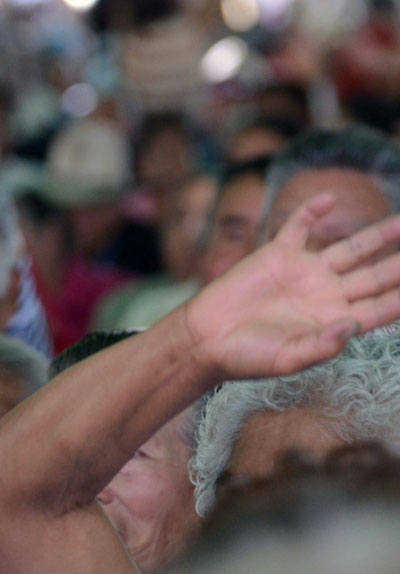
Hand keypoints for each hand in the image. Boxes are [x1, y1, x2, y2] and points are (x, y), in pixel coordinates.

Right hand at [184, 194, 399, 378]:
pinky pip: (299, 227)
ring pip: (350, 248)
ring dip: (378, 234)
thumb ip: (321, 346)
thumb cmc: (246, 357)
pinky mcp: (277, 254)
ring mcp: (304, 272)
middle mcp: (327, 294)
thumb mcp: (286, 360)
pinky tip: (329, 199)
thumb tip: (350, 326)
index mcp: (335, 321)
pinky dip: (312, 212)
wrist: (205, 340)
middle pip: (376, 274)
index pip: (383, 307)